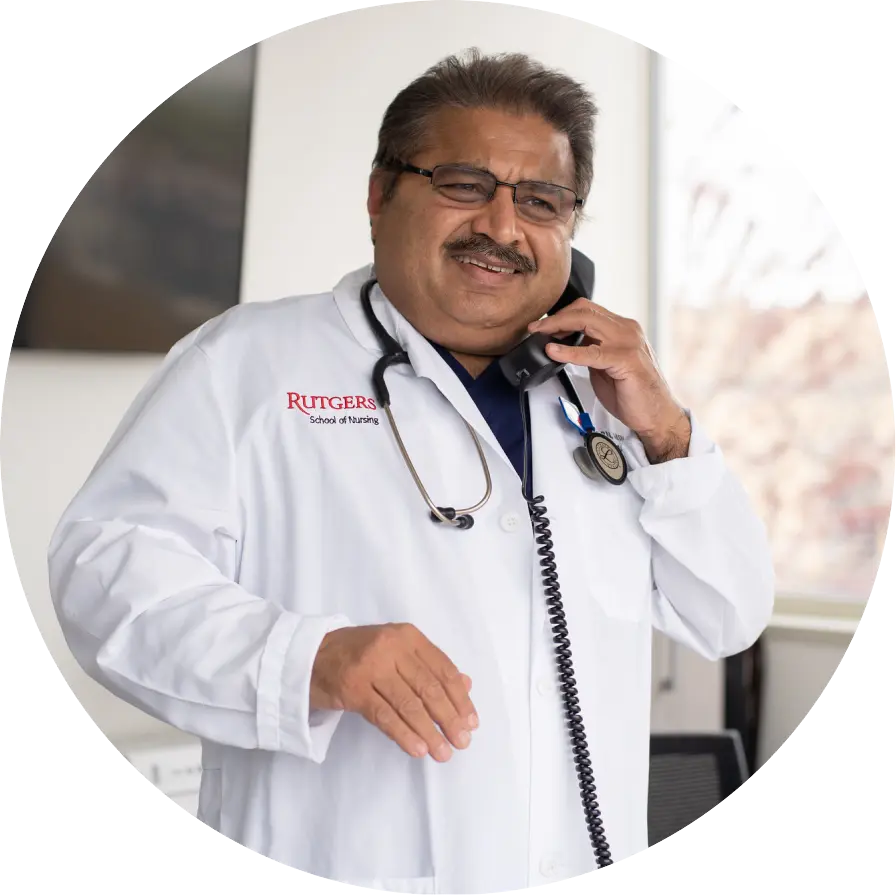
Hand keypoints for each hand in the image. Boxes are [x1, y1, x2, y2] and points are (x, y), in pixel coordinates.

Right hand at [310, 623, 477, 761]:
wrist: (311, 655)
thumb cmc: (359, 654)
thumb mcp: (396, 650)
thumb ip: (430, 665)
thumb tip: (467, 685)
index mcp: (408, 635)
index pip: (443, 668)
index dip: (460, 698)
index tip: (472, 722)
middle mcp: (392, 647)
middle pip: (429, 687)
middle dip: (449, 718)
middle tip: (462, 742)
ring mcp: (371, 666)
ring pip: (409, 704)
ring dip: (430, 732)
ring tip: (442, 752)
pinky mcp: (352, 688)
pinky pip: (385, 716)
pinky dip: (404, 735)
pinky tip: (417, 749)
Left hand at [528, 299, 690, 461]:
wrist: (656, 415)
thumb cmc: (633, 394)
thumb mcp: (605, 366)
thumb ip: (589, 351)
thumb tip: (563, 345)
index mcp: (622, 328)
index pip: (588, 309)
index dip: (562, 314)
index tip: (542, 325)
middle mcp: (627, 330)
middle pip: (585, 309)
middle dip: (555, 317)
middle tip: (535, 327)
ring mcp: (628, 342)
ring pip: (586, 321)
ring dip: (558, 326)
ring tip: (540, 334)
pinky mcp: (625, 360)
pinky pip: (591, 352)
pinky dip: (568, 351)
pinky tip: (554, 352)